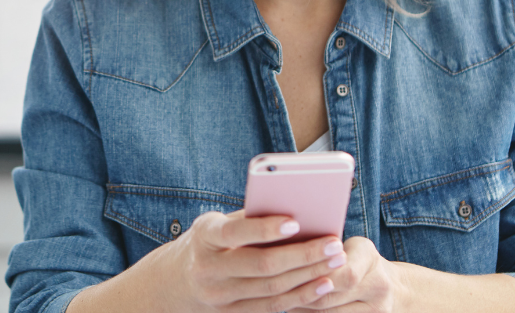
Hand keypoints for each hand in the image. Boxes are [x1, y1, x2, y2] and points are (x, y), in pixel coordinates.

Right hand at [166, 209, 349, 311]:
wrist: (178, 280)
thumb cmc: (211, 241)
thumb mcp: (219, 223)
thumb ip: (251, 218)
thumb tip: (298, 211)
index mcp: (204, 237)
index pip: (234, 233)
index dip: (265, 229)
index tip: (295, 222)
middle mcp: (208, 270)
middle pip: (261, 265)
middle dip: (303, 254)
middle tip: (333, 244)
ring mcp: (219, 297)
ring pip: (272, 288)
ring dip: (309, 275)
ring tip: (336, 261)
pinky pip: (272, 307)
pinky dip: (301, 296)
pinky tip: (323, 283)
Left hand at [286, 237, 403, 312]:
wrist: (392, 287)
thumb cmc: (355, 258)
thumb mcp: (345, 244)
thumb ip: (321, 246)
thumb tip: (280, 242)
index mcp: (368, 257)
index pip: (338, 270)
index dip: (312, 273)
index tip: (284, 269)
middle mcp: (378, 285)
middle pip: (330, 295)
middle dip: (298, 291)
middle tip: (270, 287)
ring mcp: (377, 309)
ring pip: (329, 312)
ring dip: (300, 307)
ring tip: (275, 299)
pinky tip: (292, 308)